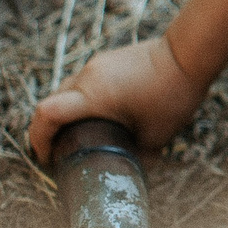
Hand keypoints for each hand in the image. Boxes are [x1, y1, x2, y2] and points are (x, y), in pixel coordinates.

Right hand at [26, 35, 206, 163]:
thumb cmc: (174, 95)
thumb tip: (130, 174)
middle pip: (50, 102)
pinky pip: (82, 82)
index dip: (38, 139)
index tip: (47, 157)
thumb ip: (138, 156)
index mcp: (93, 96)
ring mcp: (96, 65)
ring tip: (78, 135)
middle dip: (47, 129)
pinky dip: (80, 100)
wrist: (189, 54)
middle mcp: (87, 77)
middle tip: (59, 153)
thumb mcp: (156, 136)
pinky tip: (98, 114)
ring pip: (66, 90)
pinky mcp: (106, 59)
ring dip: (65, 113)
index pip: (45, 114)